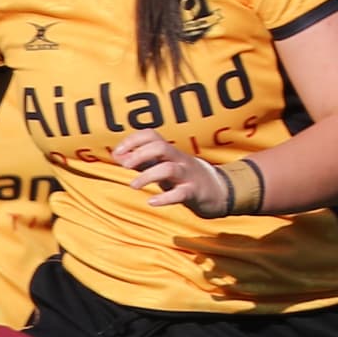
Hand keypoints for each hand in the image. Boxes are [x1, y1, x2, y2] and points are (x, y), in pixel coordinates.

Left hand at [120, 132, 238, 216]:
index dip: (132, 140)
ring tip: (133, 185)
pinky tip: (151, 201)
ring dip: (147, 176)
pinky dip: (165, 198)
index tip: (117, 152)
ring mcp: (188, 175)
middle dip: (139, 154)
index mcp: (170, 152)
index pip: (151, 135)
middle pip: (160, 147)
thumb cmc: (184, 177)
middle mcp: (179, 160)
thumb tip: (117, 154)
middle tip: (124, 166)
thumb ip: (142, 160)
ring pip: (169, 169)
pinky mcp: (194, 193)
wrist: (219, 191)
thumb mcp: (163, 165)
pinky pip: (180, 193)